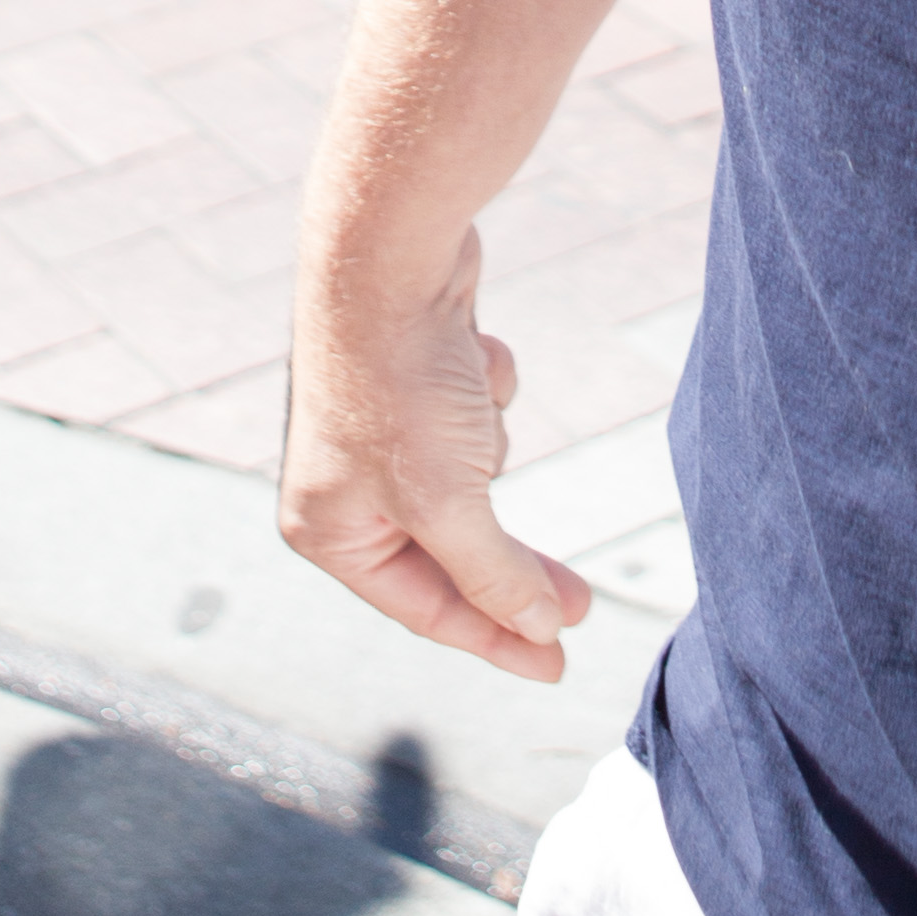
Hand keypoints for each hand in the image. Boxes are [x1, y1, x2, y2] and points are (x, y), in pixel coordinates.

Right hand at [279, 228, 592, 684]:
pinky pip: (480, 415)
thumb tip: (538, 631)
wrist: (392, 252)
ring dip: (490, 440)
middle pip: (455, 552)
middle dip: (514, 562)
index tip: (559, 663)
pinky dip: (491, 388)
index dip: (497, 640)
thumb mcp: (449, 503)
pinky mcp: (423, 381)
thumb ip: (494, 577)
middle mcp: (348, 485)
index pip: (427, 609)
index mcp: (331, 529)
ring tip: (470, 393)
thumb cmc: (398, 383)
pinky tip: (474, 350)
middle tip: (585, 606)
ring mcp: (385, 430)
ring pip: (474, 477)